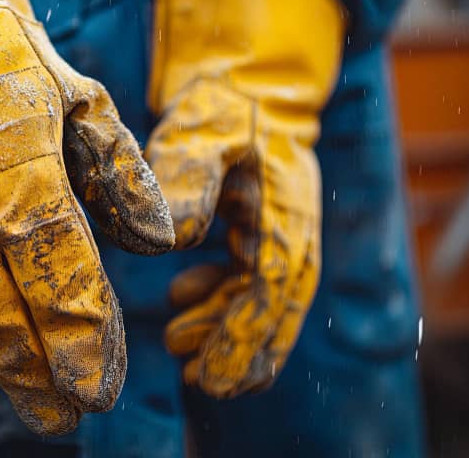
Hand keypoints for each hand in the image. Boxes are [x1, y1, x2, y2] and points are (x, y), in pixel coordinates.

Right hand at [0, 0, 173, 434]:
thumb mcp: (81, 98)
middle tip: (70, 418)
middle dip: (42, 379)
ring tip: (25, 407)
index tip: (104, 390)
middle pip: (8, 323)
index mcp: (28, 184)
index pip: (64, 287)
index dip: (85, 346)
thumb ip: (121, 174)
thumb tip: (161, 240)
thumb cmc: (6, 61)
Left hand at [144, 0, 343, 396]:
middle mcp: (292, 227)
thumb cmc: (220, 106)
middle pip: (276, 306)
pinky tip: (182, 301)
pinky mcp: (263, 233)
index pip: (274, 287)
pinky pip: (250, 281)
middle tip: (203, 385)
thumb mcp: (200, 131)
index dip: (247, 335)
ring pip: (263, 300)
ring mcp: (281, 232)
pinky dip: (221, 301)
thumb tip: (176, 239)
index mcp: (286, 208)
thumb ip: (188, 177)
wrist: (242, 85)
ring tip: (181, 352)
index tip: (216, 375)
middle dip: (244, 352)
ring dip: (227, 330)